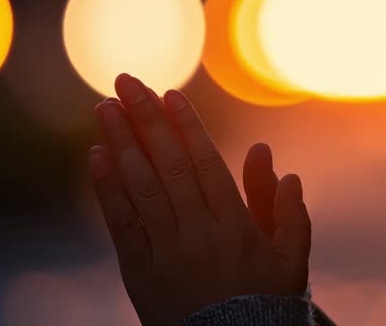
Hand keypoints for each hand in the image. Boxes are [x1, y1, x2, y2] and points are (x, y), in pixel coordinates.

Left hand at [88, 73, 310, 324]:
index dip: (186, 126)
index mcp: (235, 226)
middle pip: (168, 166)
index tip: (169, 93)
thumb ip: (287, 211)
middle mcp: (198, 233)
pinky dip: (107, 189)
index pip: (205, 164)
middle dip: (146, 120)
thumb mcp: (289, 260)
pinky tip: (96, 156)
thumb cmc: (264, 304)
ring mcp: (166, 253)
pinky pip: (121, 224)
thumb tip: (276, 161)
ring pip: (141, 189)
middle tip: (126, 81)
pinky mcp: (139, 273)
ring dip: (121, 143)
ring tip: (104, 108)